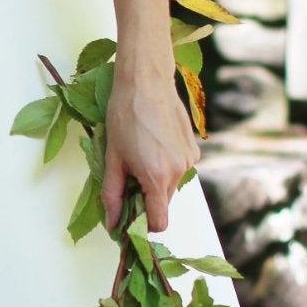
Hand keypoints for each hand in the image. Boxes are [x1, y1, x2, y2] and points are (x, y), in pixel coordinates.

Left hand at [102, 67, 199, 233]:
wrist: (146, 82)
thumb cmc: (125, 115)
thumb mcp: (113, 158)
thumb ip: (112, 195)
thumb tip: (112, 223)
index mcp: (157, 177)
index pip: (159, 222)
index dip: (142, 224)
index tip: (129, 216)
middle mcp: (178, 171)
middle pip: (163, 203)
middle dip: (146, 197)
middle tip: (127, 175)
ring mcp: (189, 159)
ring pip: (170, 185)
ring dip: (155, 179)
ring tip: (140, 153)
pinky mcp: (193, 148)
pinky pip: (178, 168)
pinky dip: (166, 165)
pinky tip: (153, 144)